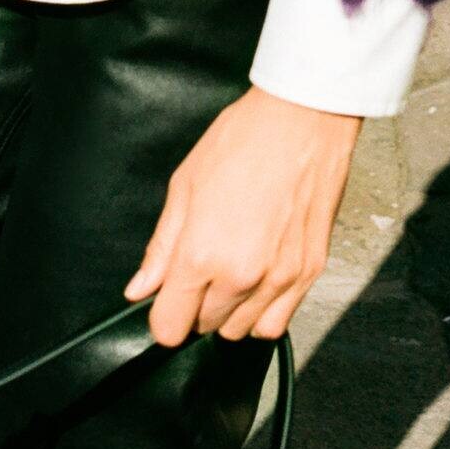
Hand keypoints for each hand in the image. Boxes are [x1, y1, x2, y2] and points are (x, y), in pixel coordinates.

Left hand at [124, 84, 361, 345]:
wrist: (304, 118)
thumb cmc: (244, 138)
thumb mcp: (185, 184)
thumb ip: (162, 246)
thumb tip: (140, 287)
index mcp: (202, 253)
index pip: (169, 327)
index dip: (162, 315)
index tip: (166, 299)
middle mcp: (241, 275)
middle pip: (204, 328)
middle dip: (195, 305)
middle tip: (202, 265)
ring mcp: (279, 278)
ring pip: (240, 330)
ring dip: (229, 310)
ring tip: (231, 267)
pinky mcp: (309, 273)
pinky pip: (276, 323)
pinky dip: (261, 312)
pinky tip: (257, 281)